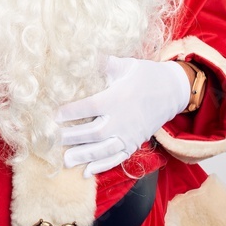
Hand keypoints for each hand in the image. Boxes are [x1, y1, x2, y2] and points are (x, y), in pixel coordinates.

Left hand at [56, 56, 189, 176]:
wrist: (172, 91)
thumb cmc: (145, 75)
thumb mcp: (126, 64)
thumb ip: (104, 63)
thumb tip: (81, 53)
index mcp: (118, 98)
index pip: (90, 107)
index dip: (71, 112)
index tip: (54, 115)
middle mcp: (123, 120)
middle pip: (93, 133)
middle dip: (72, 137)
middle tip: (52, 139)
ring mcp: (129, 135)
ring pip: (103, 149)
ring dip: (83, 155)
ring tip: (65, 160)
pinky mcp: (134, 144)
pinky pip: (117, 158)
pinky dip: (102, 166)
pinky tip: (86, 172)